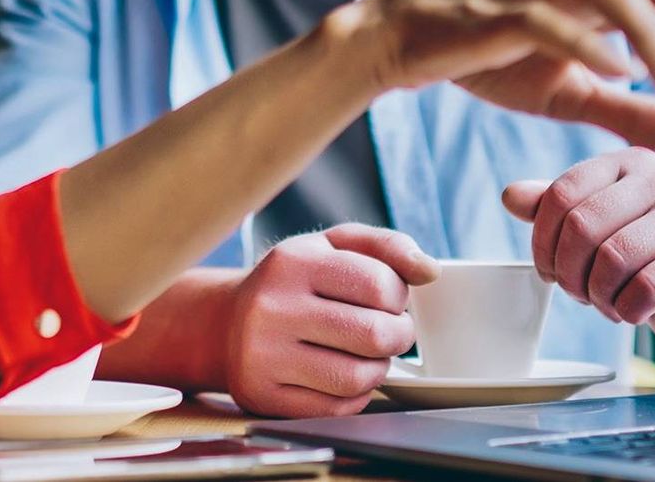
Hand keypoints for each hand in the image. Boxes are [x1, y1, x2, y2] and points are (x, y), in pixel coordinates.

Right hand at [224, 225, 435, 418]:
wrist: (224, 324)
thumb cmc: (292, 282)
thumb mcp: (331, 246)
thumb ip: (385, 247)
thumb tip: (429, 271)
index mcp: (292, 262)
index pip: (378, 284)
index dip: (398, 296)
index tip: (389, 299)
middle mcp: (272, 307)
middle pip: (373, 335)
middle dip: (398, 335)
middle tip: (391, 331)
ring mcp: (263, 356)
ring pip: (357, 378)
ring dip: (379, 368)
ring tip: (368, 354)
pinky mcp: (264, 397)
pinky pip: (336, 409)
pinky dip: (355, 395)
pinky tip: (344, 375)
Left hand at [502, 148, 654, 373]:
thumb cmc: (645, 260)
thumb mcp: (596, 228)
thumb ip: (555, 209)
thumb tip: (510, 195)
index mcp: (630, 162)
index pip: (562, 193)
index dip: (543, 240)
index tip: (547, 270)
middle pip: (584, 225)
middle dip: (569, 272)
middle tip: (578, 293)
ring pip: (614, 257)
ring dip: (597, 294)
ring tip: (606, 303)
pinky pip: (647, 286)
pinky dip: (627, 309)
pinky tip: (632, 312)